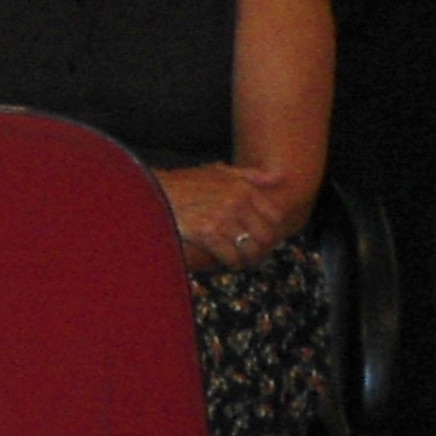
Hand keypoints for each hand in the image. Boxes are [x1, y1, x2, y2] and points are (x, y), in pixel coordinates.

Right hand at [160, 162, 297, 273]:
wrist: (153, 193)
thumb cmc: (184, 183)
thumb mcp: (218, 171)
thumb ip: (250, 175)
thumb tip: (282, 177)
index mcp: (243, 186)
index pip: (275, 214)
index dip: (271, 229)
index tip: (262, 236)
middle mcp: (237, 201)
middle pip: (266, 235)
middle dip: (261, 247)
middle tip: (253, 255)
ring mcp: (223, 217)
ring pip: (251, 248)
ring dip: (248, 259)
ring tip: (242, 261)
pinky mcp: (208, 233)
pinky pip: (232, 256)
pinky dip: (232, 264)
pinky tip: (227, 263)